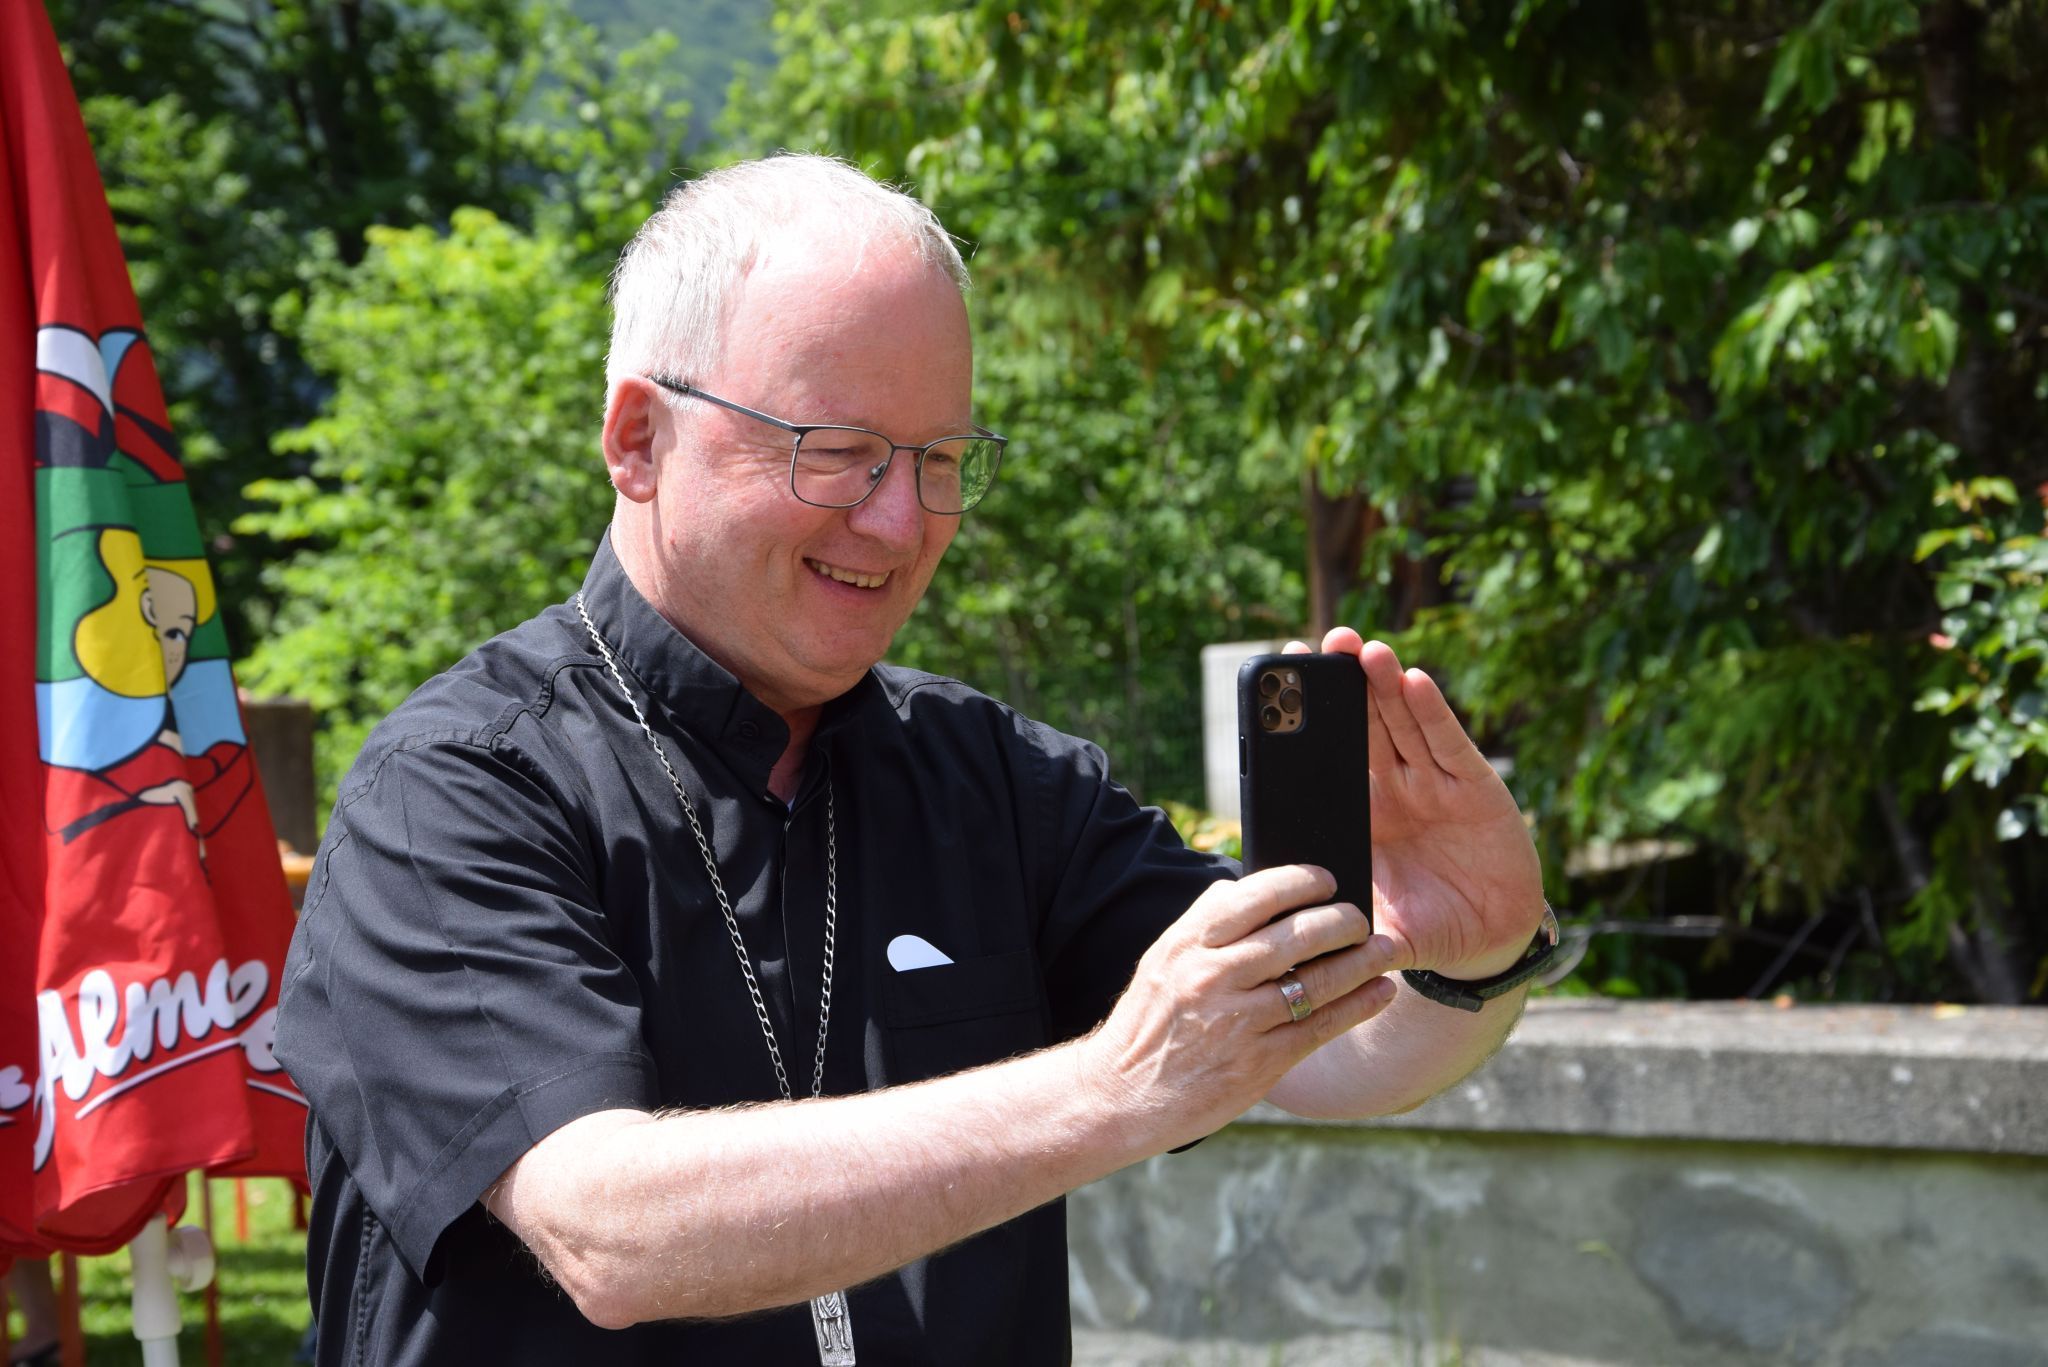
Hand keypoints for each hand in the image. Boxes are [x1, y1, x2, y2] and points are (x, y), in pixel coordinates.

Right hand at [1077, 865, 1399, 1148]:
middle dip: (1342, 921)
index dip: (1300, 882)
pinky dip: (1357, 1005)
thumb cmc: (1147, 1024)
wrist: (1121, 1097)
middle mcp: (1212, 978)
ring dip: (1361, 962)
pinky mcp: (1258, 1063)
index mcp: (1187, 945)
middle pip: (1295, 935)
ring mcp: (1237, 1022)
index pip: (1254, 896)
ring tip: (1385, 949)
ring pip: (1317, 980)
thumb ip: (1203, 924)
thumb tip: (1243, 885)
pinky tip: (1378, 993)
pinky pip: (1320, 1026)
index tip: (1327, 879)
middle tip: (1362, 917)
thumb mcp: (1161, 961)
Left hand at [1285, 630, 1543, 979]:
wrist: (1491, 942)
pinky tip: (1414, 681)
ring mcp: (1433, 783)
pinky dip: (1431, 713)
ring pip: (1402, 723)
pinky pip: (1448, 744)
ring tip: (1362, 649)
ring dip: (1383, 685)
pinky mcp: (1474, 788)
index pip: (1326, 759)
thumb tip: (1296, 922)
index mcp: (1359, 814)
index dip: (1306, 725)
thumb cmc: (1426, 928)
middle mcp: (1393, 788)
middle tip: (1323, 644)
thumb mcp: (1374, 924)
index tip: (1278, 685)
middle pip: (1363, 725)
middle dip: (1344, 683)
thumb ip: (1342, 921)